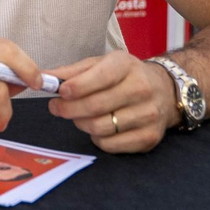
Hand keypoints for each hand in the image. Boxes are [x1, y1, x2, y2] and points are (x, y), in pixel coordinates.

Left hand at [47, 53, 180, 152]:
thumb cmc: (124, 76)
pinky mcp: (149, 138)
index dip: (76, 87)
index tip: (59, 92)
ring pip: (101, 127)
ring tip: (78, 116)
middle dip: (69, 109)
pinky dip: (96, 139)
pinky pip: (111, 145)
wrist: (164, 91)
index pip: (99, 77)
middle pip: (96, 106)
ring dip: (81, 124)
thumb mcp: (101, 64)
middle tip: (56, 108)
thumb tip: (44, 77)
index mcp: (126, 65)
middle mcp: (141, 89)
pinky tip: (96, 129)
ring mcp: (148, 115)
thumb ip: (72, 72)